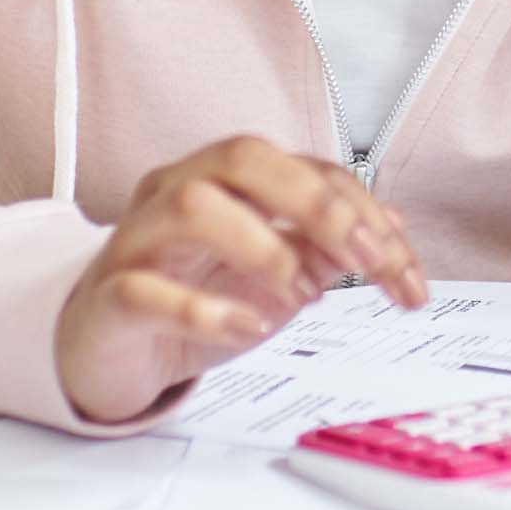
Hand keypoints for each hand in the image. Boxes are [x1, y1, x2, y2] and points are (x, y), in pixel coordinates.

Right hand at [55, 136, 428, 423]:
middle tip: (364, 263)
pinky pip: (144, 290)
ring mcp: (138, 241)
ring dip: (264, 247)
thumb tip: (388, 229)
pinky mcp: (109, 299)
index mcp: (224, 179)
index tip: (403, 269)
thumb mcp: (274, 275)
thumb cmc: (188, 298)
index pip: (304, 169)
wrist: (107, 351)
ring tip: (303, 296)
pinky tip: (247, 326)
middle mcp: (177, 192)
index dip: (362, 212)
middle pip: (244, 157)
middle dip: (318, 204)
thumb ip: (324, 247)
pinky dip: (203, 308)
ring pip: (192, 205)